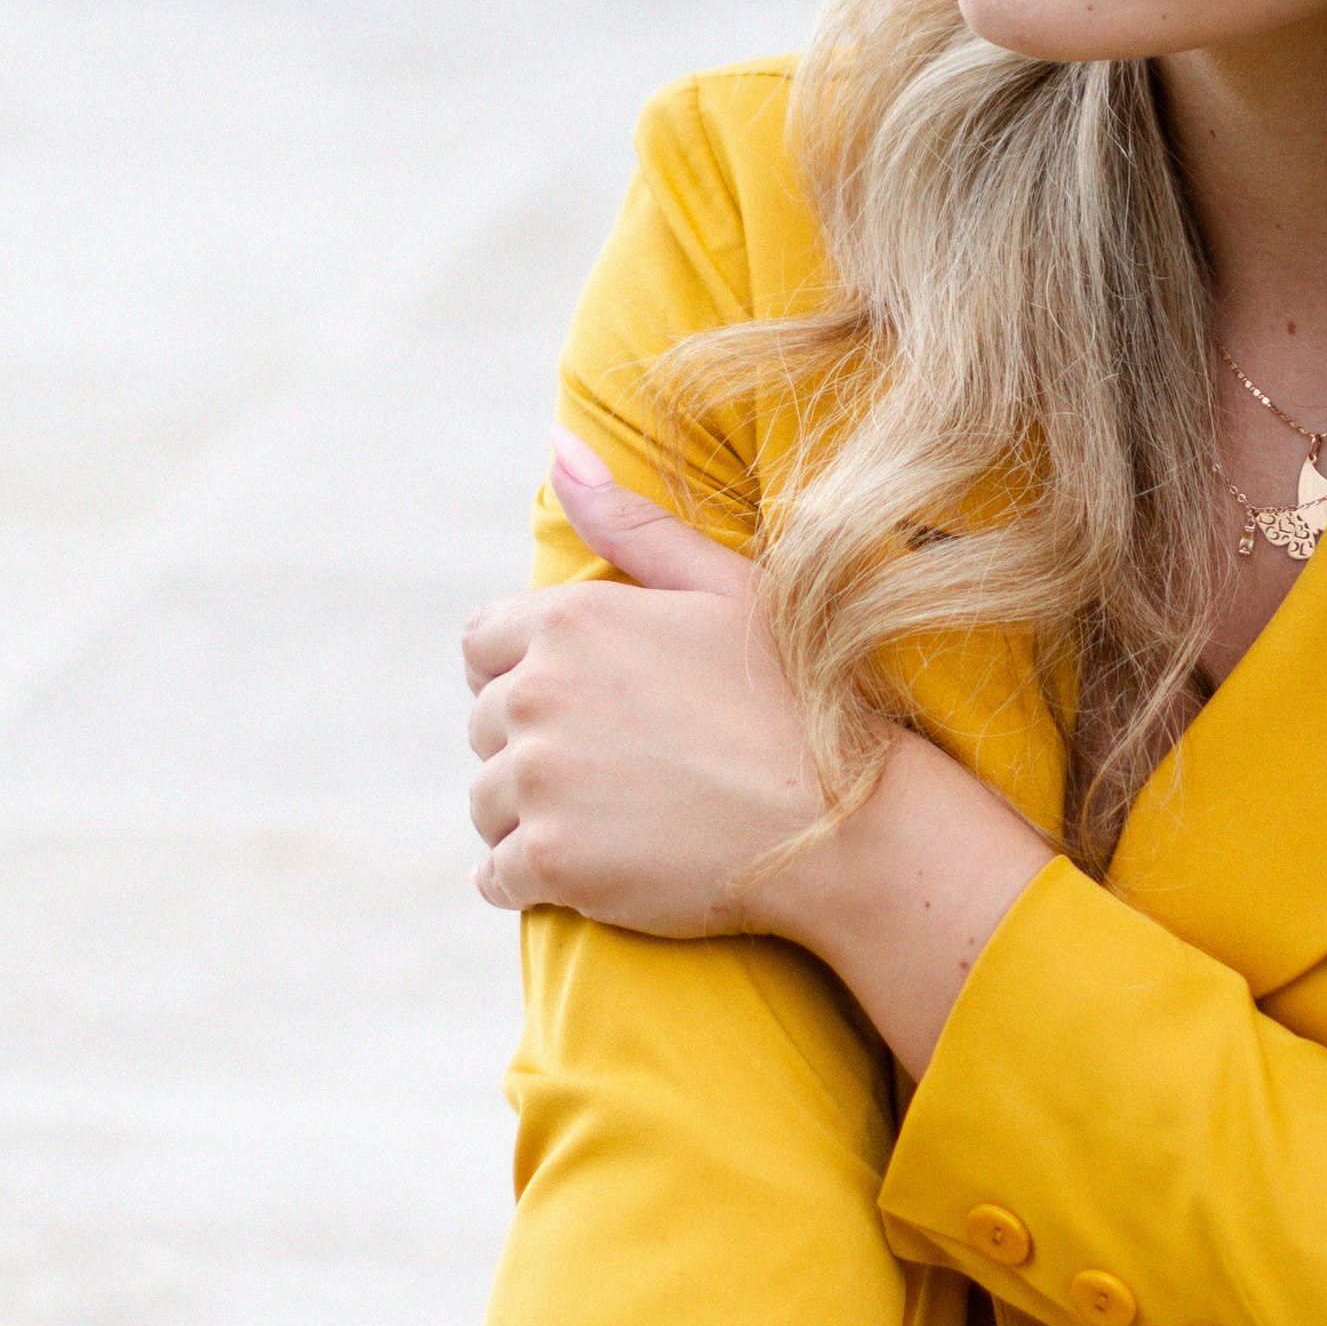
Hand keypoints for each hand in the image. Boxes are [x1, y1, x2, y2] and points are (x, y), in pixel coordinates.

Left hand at [466, 437, 1057, 1074]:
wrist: (845, 820)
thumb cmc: (798, 696)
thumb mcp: (725, 585)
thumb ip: (630, 521)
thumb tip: (557, 445)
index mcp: (571, 618)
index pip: (481, 645)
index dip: (526, 674)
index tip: (585, 706)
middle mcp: (537, 691)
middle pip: (484, 725)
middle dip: (532, 746)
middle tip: (620, 768)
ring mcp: (540, 779)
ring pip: (487, 802)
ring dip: (530, 815)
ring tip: (616, 820)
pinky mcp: (550, 860)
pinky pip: (496, 876)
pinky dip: (531, 880)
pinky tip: (597, 871)